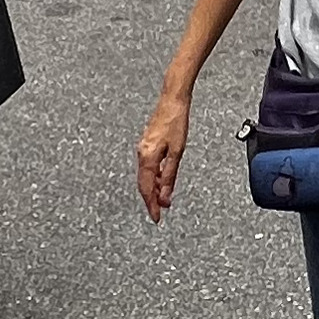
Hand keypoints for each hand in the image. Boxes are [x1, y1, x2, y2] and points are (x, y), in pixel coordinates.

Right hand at [136, 91, 189, 222]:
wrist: (172, 100)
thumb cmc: (176, 122)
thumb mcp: (177, 152)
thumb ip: (169, 175)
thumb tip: (166, 196)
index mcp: (147, 157)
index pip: (146, 189)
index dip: (151, 205)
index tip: (156, 218)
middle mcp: (142, 154)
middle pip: (143, 184)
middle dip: (151, 199)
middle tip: (160, 212)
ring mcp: (143, 148)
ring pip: (145, 175)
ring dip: (154, 188)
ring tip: (164, 199)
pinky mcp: (148, 143)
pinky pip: (148, 166)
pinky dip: (154, 176)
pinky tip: (162, 180)